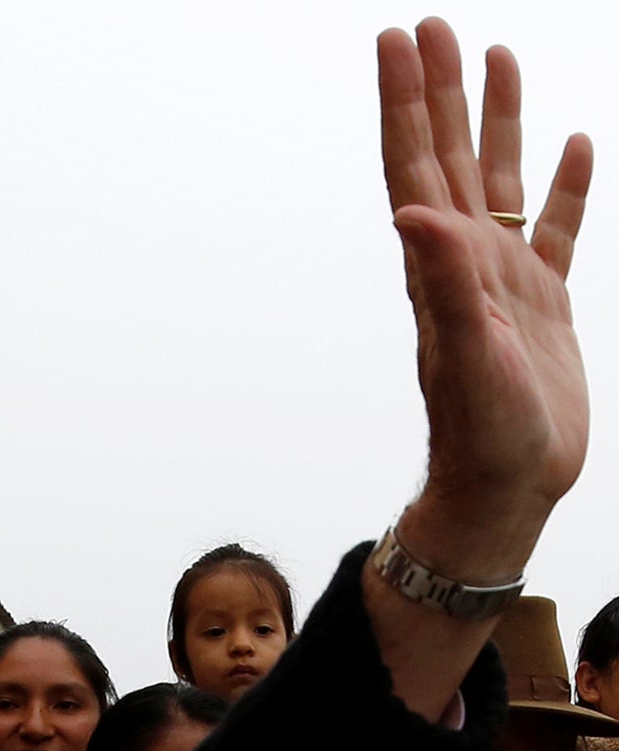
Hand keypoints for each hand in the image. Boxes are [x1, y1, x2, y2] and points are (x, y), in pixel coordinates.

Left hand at [381, 21, 591, 571]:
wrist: (505, 488)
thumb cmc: (482, 436)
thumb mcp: (466, 355)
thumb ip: (442, 284)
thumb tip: (411, 211)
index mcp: (440, 268)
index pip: (415, 166)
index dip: (404, 104)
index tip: (395, 41)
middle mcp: (464, 264)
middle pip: (449, 157)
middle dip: (439, 91)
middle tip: (430, 25)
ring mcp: (504, 281)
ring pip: (499, 181)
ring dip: (495, 121)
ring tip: (494, 56)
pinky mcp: (544, 306)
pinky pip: (555, 229)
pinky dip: (561, 185)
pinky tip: (570, 145)